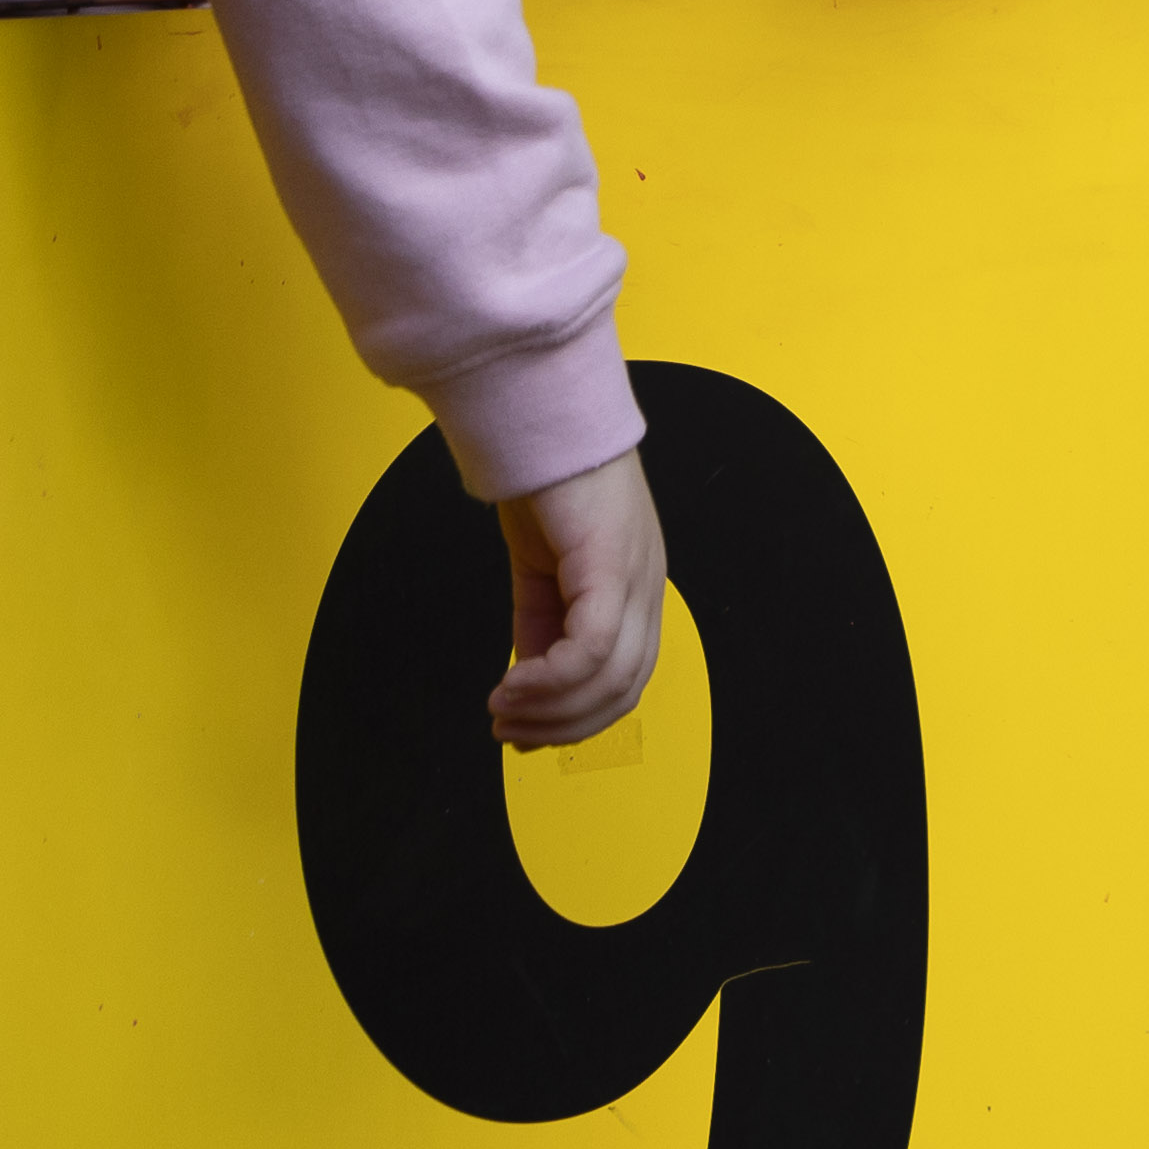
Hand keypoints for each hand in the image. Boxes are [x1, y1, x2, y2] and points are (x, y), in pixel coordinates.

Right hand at [494, 448, 668, 746]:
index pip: (626, 679)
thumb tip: (528, 687)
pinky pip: (590, 647)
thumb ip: (541, 626)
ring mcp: (636, 574)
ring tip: (501, 711)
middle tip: (509, 732)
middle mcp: (647, 586)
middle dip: (563, 725)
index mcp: (636, 588)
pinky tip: (510, 685)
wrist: (539, 414)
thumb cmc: (543, 480)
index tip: (527, 735)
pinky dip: (549, 680)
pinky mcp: (610, 563)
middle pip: (625, 689)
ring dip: (550, 709)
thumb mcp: (541, 571)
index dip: (579, 719)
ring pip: (611, 677)